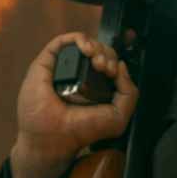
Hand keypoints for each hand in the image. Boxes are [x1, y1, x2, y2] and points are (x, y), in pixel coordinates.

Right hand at [9, 31, 137, 177]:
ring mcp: (63, 67)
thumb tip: (122, 67)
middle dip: (108, 55)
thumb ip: (129, 93)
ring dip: (97, 47)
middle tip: (106, 69)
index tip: (113, 73)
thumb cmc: (80, 130)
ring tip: (98, 62)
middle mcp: (78, 74)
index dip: (114, 62)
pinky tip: (87, 50)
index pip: (108, 62)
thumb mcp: (117, 117)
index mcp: (94, 84)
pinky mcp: (47, 62)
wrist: (54, 137)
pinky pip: (64, 41)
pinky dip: (80, 39)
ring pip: (85, 43)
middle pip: (99, 51)